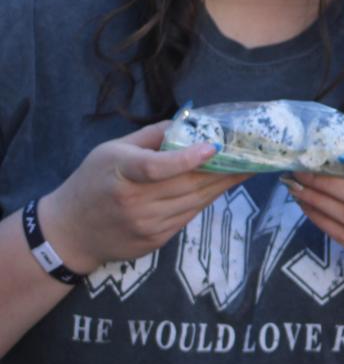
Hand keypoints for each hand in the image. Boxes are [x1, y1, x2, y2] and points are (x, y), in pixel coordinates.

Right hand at [39, 122, 249, 272]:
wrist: (70, 232)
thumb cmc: (93, 182)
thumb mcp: (111, 150)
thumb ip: (151, 136)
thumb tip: (190, 123)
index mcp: (121, 173)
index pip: (156, 167)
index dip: (187, 158)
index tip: (215, 148)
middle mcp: (134, 202)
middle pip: (188, 185)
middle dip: (225, 169)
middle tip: (253, 155)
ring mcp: (145, 224)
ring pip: (195, 201)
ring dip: (223, 185)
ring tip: (246, 168)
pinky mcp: (154, 240)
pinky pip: (189, 216)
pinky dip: (206, 199)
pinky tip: (220, 186)